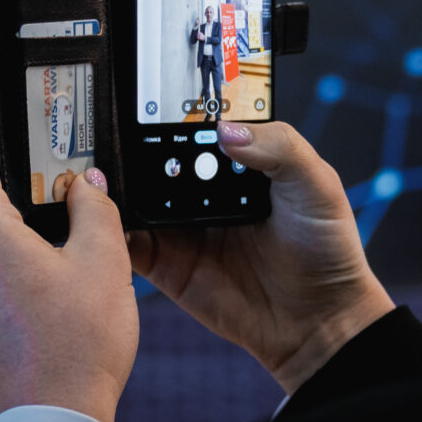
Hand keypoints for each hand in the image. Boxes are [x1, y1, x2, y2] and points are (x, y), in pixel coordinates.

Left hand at [0, 123, 139, 421]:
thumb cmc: (77, 345)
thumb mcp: (104, 263)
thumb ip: (95, 209)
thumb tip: (85, 185)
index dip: (1, 133)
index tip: (26, 124)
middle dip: (22, 187)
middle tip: (67, 181)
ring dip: (19, 232)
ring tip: (70, 237)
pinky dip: (10, 267)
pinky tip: (52, 281)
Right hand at [127, 121, 393, 393]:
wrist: (318, 321)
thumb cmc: (327, 249)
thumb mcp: (316, 183)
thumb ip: (278, 146)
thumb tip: (225, 129)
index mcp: (237, 164)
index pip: (196, 130)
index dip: (172, 115)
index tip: (144, 101)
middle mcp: (203, 192)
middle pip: (156, 161)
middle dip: (131, 148)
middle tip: (108, 134)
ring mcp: (180, 228)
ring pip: (134, 199)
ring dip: (116, 187)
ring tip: (95, 172)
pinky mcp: (165, 265)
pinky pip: (128, 244)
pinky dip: (110, 231)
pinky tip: (102, 217)